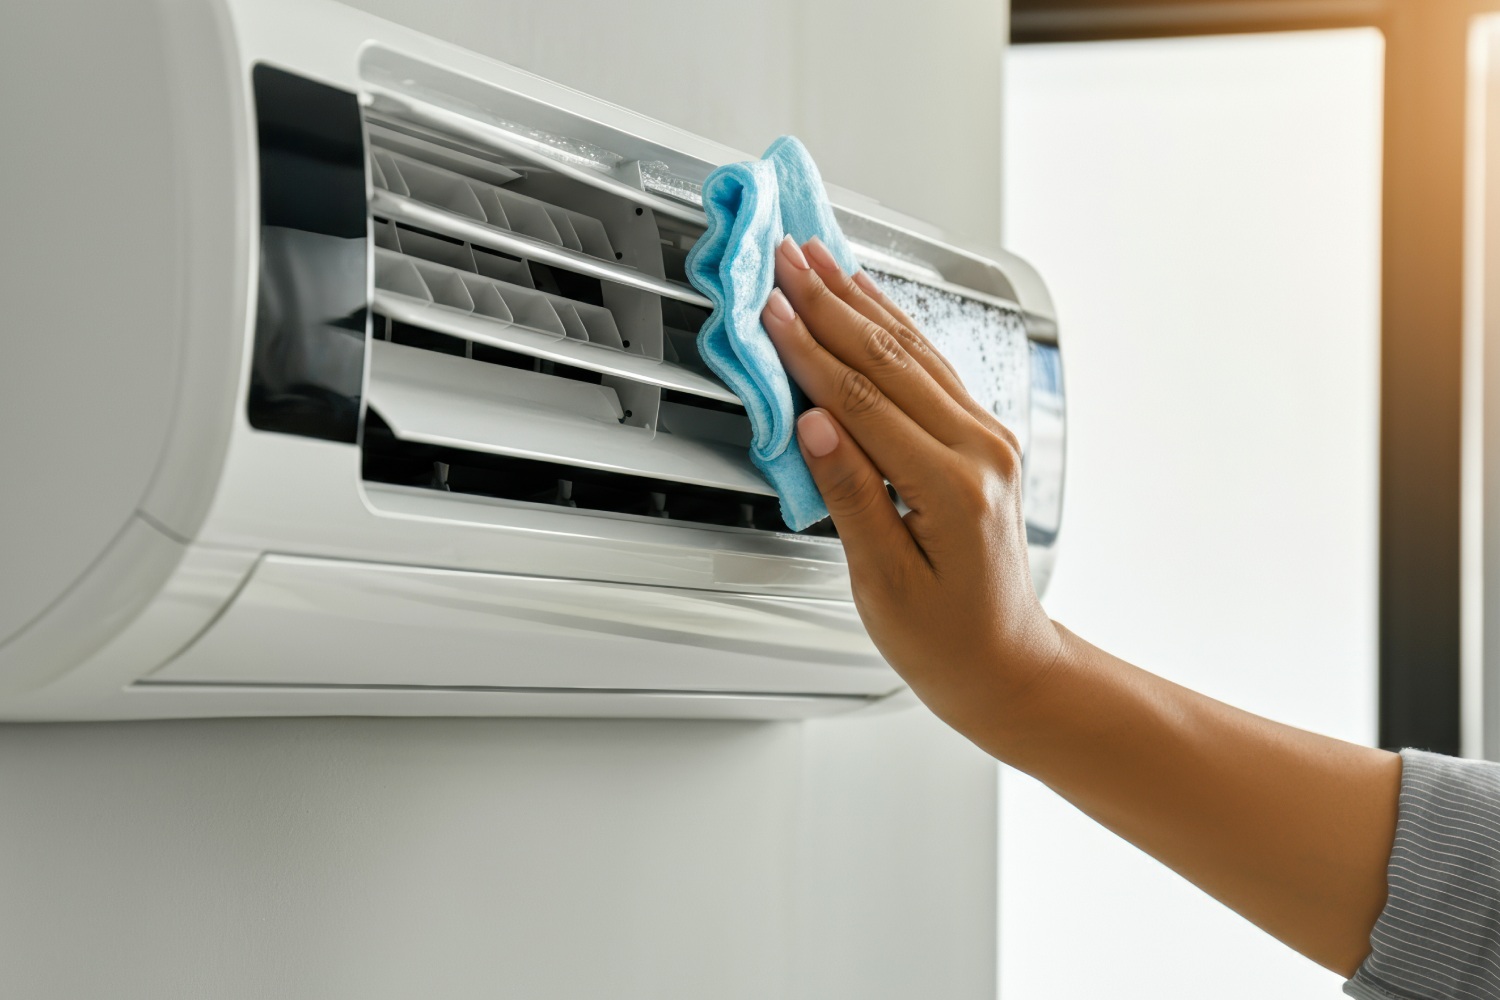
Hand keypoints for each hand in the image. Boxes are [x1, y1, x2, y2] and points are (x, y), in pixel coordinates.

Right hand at [760, 235, 1061, 738]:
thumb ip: (850, 494)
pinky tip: (870, 302)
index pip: (863, 401)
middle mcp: (981, 451)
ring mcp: (989, 440)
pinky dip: (895, 328)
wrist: (1006, 663)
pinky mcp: (985, 441)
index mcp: (954, 487)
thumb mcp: (882, 581)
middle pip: (890, 359)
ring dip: (861, 302)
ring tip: (820, 260)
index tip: (772, 309)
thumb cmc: (947, 640)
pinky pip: (933, 368)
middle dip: (831, 304)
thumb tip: (813, 426)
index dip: (810, 351)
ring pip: (915, 352)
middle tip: (786, 258)